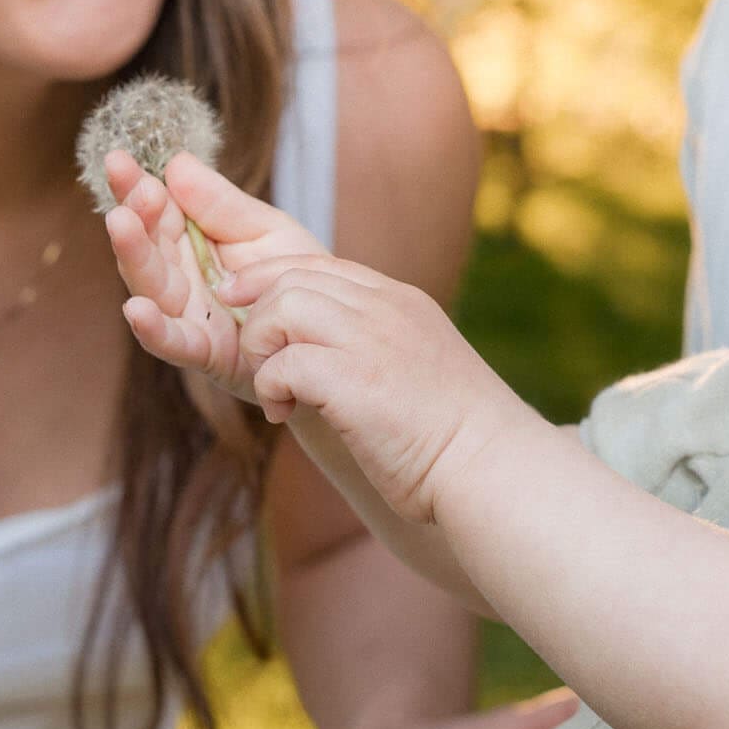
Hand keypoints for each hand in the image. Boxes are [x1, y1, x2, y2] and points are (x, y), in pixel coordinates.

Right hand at [105, 150, 324, 404]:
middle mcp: (179, 277)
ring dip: (133, 256)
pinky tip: (136, 309)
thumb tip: (176, 163)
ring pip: (151, 286)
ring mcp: (188, 315)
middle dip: (133, 215)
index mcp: (190, 242)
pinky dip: (153, 329)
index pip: (156, 210)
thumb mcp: (264, 228)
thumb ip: (221, 203)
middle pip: (146, 245)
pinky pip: (173, 342)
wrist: (327, 328)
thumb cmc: (292, 276)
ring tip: (121, 223)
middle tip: (126, 188)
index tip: (119, 158)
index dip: (135, 186)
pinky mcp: (204, 352)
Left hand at [224, 258, 535, 523]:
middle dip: (257, 316)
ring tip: (277, 392)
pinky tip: (286, 416)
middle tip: (260, 363)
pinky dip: (271, 388)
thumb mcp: (417, 364)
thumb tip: (326, 354)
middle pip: (291, 278)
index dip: (269, 277)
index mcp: (400, 300)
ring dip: (262, 351)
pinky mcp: (354, 380)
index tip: (237, 298)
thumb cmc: (453, 433)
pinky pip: (284, 363)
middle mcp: (385, 308)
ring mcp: (371, 339)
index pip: (318, 263)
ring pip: (281, 308)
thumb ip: (376, 343)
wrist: (491, 466)